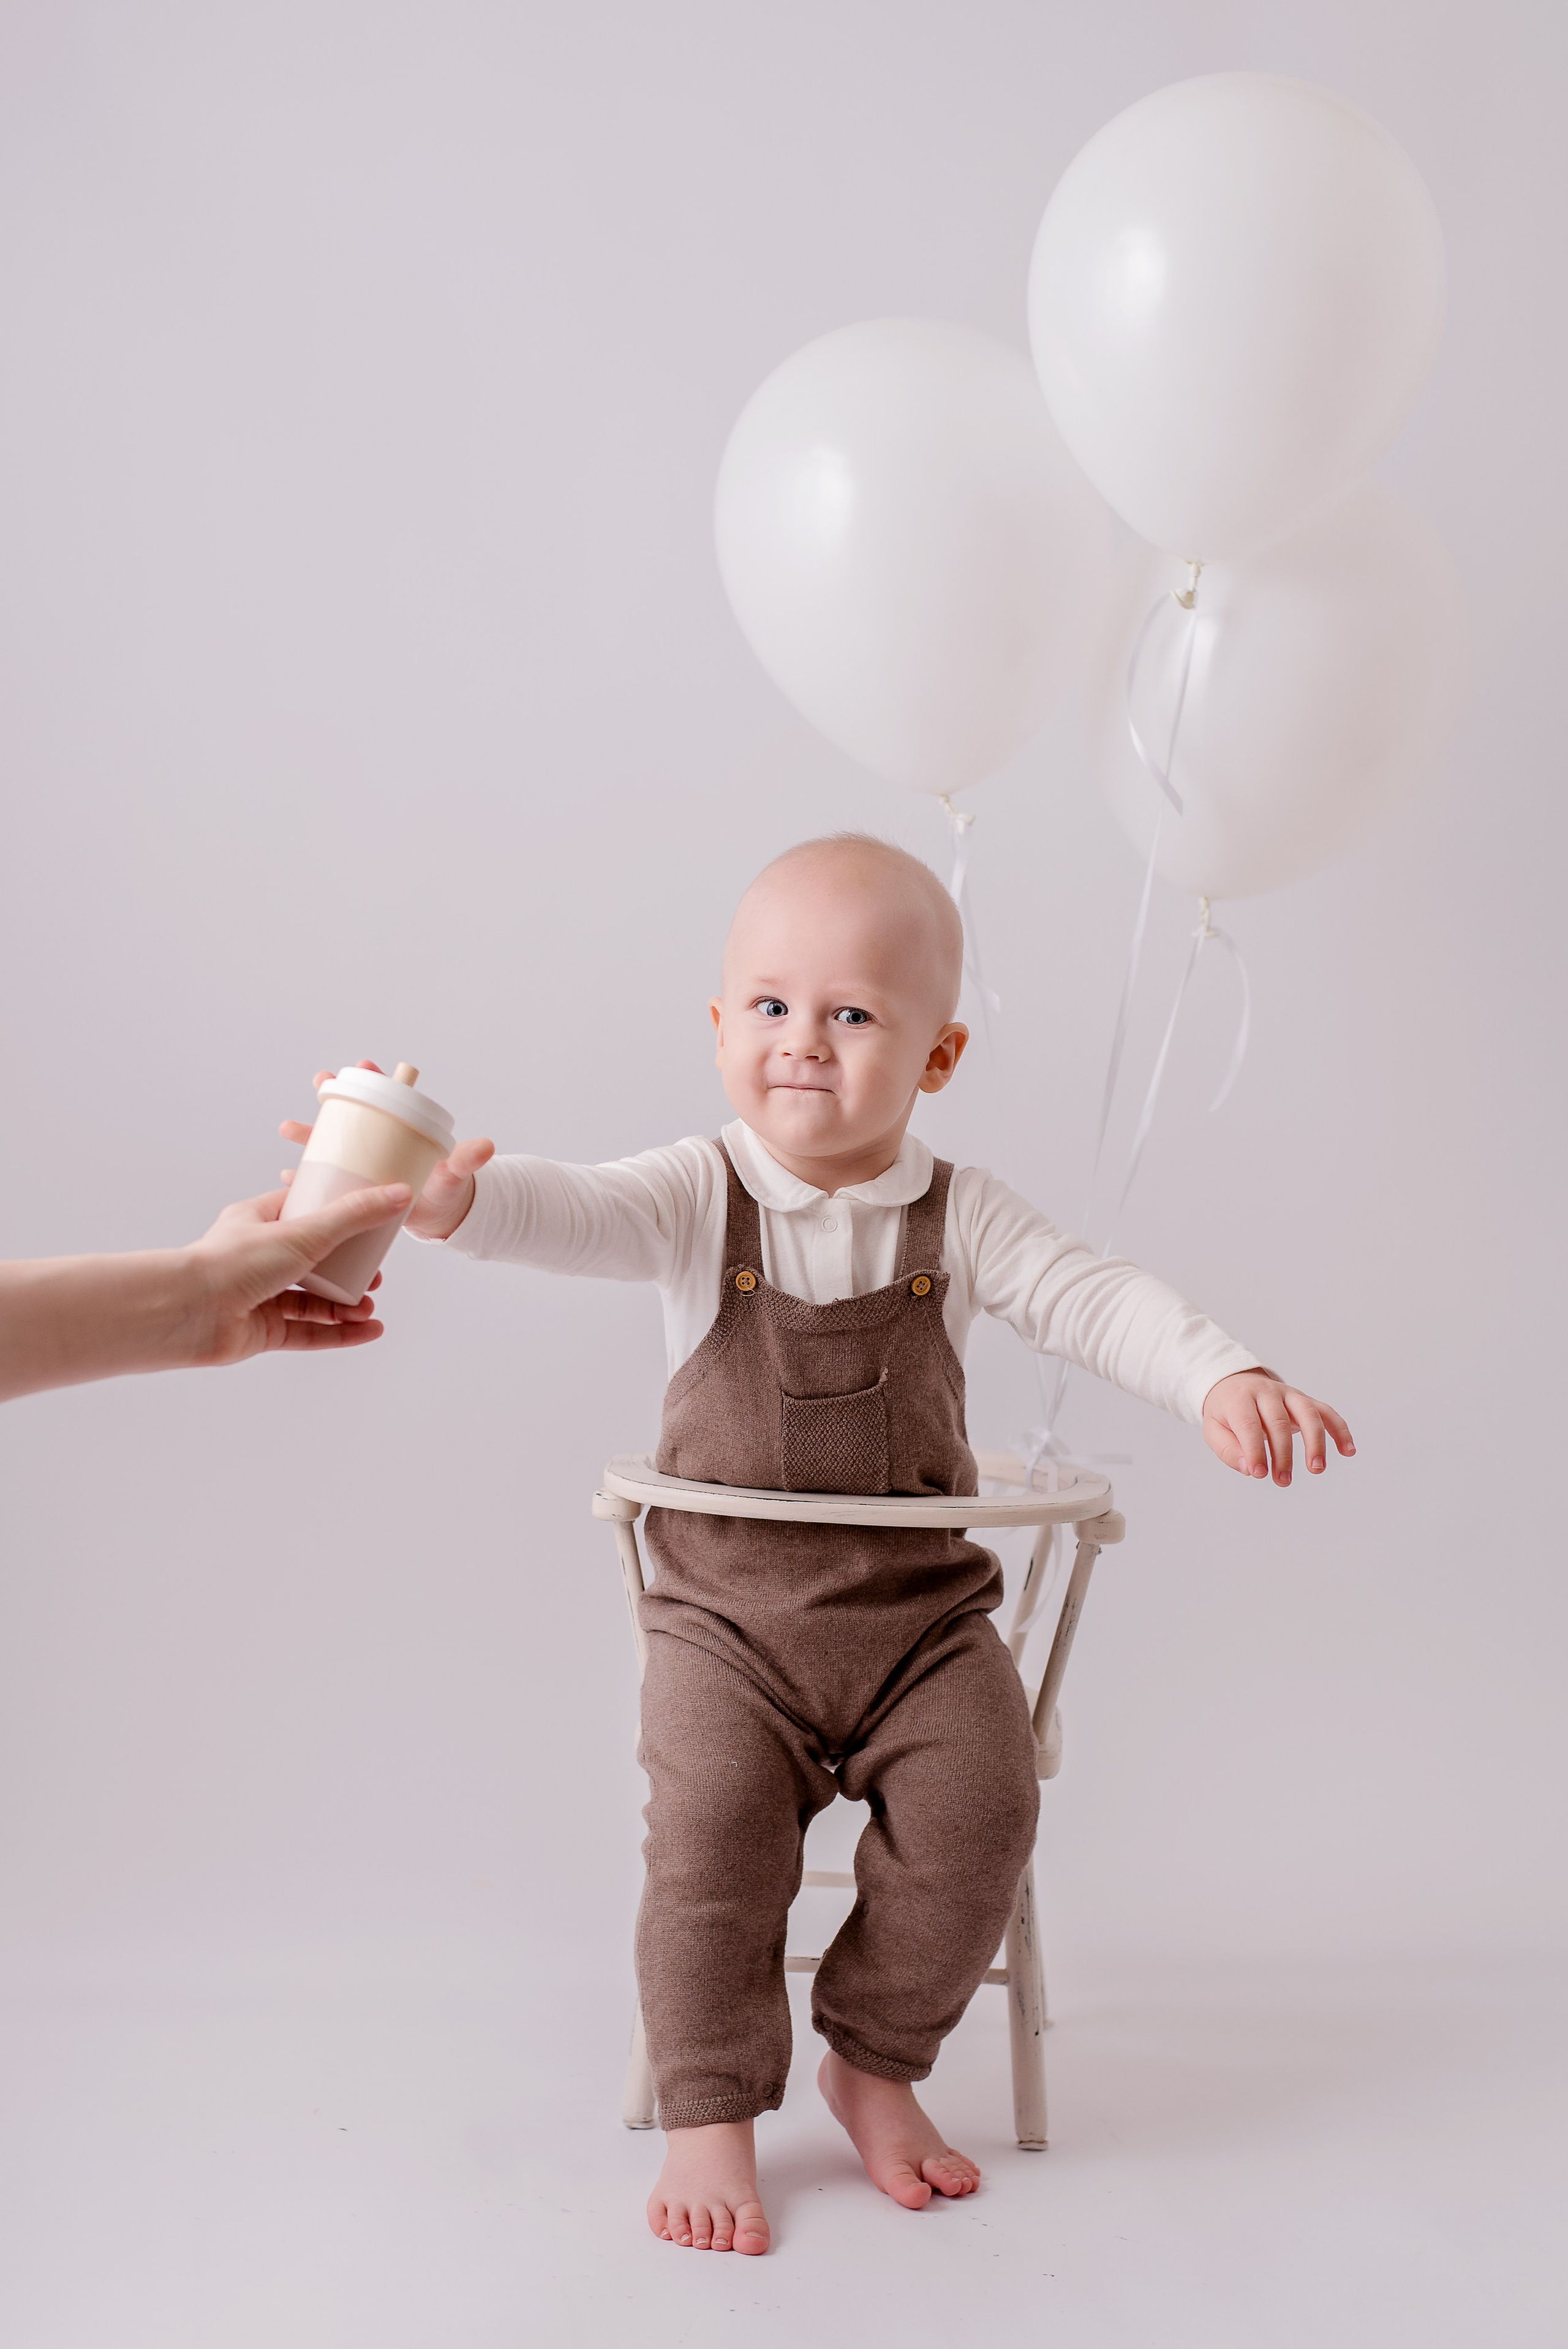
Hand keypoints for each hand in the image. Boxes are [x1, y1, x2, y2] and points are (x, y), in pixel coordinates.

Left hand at [178, 1181, 412, 1366]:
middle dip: (349, 1269)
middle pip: (315, 1260)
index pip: (304, 1210)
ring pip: (313, 1300)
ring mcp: (261, 1296)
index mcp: (259, 1222)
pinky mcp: (263, 1331)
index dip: (339, 1214)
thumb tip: (400, 1195)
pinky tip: (369, 1331)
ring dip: (346, 1305)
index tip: (371, 1220)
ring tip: (369, 1308)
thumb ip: (354, 1215)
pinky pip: (308, 1333)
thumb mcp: (304, 1231)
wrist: (189, 1313)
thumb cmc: (234, 1262)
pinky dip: (339, 1333)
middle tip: (376, 1275)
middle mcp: (259, 1258)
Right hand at [279, 1062, 494, 1241]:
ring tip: (288, 1128)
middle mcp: (375, 1142)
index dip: (374, 1078)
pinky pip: (322, 1179)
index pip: (386, 1096)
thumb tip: (487, 1146)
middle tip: (320, 1082)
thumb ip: (466, 1160)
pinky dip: (305, 1178)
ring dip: (307, 1134)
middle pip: (350, 1113)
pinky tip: (289, 1179)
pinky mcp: (349, 1188)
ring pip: (328, 1143)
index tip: (365, 1065)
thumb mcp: (454, 1174)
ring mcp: (359, 1163)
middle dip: (332, 1096)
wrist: (437, 1218)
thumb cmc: (446, 1188)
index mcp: (401, 1130)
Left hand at [1202, 1369, 1354, 1486]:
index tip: (1258, 1473)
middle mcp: (1266, 1392)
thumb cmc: (1225, 1413)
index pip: (1249, 1424)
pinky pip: (1326, 1412)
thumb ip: (1228, 1450)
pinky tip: (1348, 1450)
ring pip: (1308, 1413)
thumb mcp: (1214, 1430)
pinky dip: (1339, 1430)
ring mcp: (1288, 1394)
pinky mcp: (1304, 1400)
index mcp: (1239, 1398)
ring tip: (1316, 1469)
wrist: (1234, 1384)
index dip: (1255, 1450)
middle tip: (1282, 1481)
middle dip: (1283, 1454)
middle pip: (1279, 1422)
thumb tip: (1249, 1469)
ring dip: (1315, 1442)